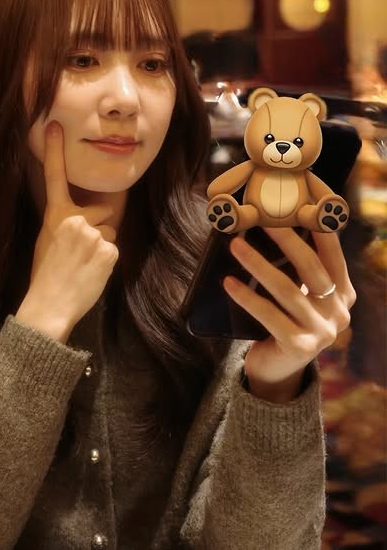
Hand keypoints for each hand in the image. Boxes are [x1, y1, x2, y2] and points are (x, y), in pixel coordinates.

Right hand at [15, 121, 118, 341]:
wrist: (49, 305)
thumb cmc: (46, 274)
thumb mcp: (47, 240)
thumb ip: (66, 222)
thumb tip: (90, 217)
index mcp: (55, 215)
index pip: (54, 177)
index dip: (56, 150)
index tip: (55, 125)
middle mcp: (75, 219)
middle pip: (102, 212)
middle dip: (96, 228)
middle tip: (77, 253)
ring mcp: (93, 234)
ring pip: (109, 231)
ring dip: (101, 246)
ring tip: (83, 264)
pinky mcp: (109, 251)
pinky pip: (113, 249)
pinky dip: (106, 261)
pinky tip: (91, 272)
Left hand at [224, 227, 354, 401]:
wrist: (277, 369)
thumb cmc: (284, 319)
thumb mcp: (299, 294)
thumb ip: (296, 268)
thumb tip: (269, 223)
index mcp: (342, 293)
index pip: (333, 253)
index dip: (318, 228)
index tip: (300, 204)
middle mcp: (338, 312)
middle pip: (311, 267)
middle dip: (285, 240)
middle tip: (261, 218)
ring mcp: (322, 332)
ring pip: (287, 290)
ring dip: (258, 264)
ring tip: (235, 245)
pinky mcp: (300, 347)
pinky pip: (269, 316)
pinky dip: (247, 297)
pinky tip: (229, 283)